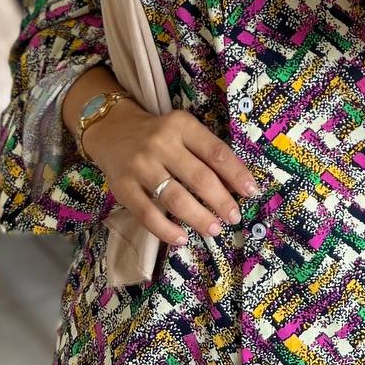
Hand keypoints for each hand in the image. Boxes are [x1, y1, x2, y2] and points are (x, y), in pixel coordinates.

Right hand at [82, 99, 260, 245]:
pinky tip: (181, 238)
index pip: (216, 152)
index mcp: (182, 125)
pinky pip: (148, 214)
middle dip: (221, 201)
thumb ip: (206, 152)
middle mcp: (161, 144)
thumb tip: (236, 185)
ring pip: (176, 198)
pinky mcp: (123, 187)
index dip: (236, 174)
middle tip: (234, 217)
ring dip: (199, 218)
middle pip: (199, 178)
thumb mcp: (184, 131)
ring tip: (214, 229)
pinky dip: (167, 230)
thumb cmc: (159, 134)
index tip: (252, 192)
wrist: (112, 129)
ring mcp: (141, 166)